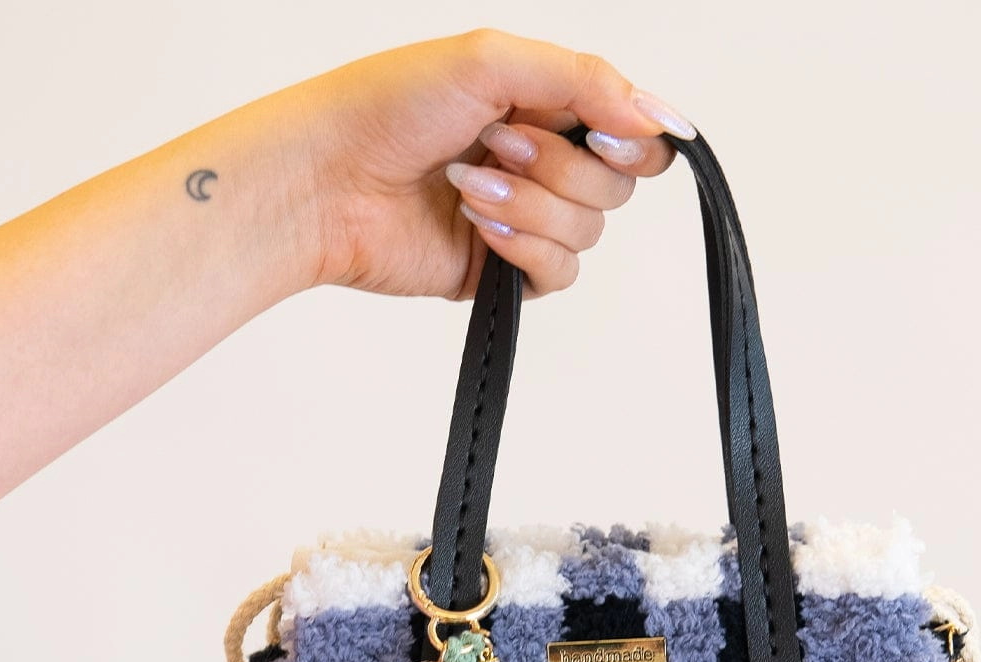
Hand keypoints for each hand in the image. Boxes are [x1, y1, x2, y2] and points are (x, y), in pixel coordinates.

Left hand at [290, 28, 695, 300]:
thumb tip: (661, 119)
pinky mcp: (498, 272)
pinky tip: (478, 226)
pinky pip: (557, 275)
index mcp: (543, 107)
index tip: (605, 136)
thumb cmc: (387, 108)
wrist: (324, 182)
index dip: (633, 141)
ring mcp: (520, 222)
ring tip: (468, 185)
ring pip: (587, 232)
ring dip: (532, 205)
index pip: (631, 135)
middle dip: (560, 168)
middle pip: (616, 187)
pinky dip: (525, 249)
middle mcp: (540, 165)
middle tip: (497, 144)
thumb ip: (585, 81)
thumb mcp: (491, 62)